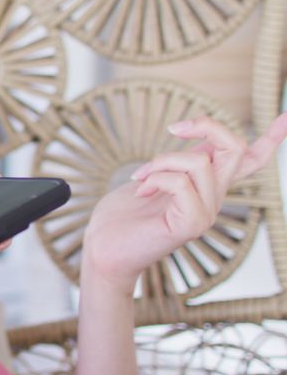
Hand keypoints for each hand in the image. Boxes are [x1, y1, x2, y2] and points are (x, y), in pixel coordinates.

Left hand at [82, 113, 286, 292]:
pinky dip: (155, 179)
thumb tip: (201, 141)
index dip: (270, 139)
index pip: (248, 161)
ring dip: (161, 162)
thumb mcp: (154, 178)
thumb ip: (180, 163)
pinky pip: (181, 183)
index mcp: (206, 186)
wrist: (104, 248)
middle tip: (175, 128)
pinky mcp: (192, 224)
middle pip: (235, 149)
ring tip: (140, 179)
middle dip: (207, 126)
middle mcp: (213, 198)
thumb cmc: (123, 215)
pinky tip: (141, 191)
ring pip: (199, 163)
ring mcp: (206, 213)